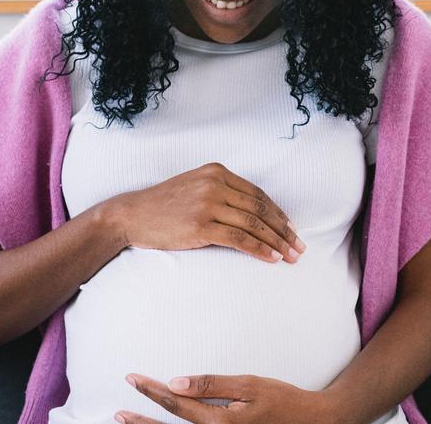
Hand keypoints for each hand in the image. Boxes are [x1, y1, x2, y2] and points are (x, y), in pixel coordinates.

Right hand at [94, 162, 305, 263]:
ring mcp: (208, 204)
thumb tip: (252, 214)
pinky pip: (239, 239)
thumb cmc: (163, 205)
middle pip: (260, 209)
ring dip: (276, 242)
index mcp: (216, 172)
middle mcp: (215, 184)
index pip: (257, 194)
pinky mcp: (201, 225)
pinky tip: (272, 258)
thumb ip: (221, 192)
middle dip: (284, 230)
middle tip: (299, 247)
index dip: (278, 213)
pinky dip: (259, 249)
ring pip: (253, 225)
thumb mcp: (194, 187)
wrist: (131, 215)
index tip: (291, 229)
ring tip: (290, 257)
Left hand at [115, 373, 338, 423]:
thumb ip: (212, 384)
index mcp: (219, 422)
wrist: (312, 423)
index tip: (132, 379)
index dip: (152, 391)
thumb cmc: (283, 400)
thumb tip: (177, 382)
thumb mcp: (249, 384)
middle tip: (119, 413)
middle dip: (142, 420)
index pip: (176, 403)